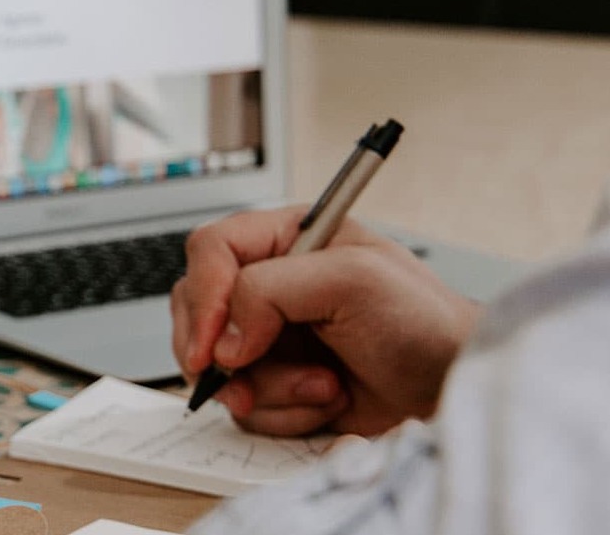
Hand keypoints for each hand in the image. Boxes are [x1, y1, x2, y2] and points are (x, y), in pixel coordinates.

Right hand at [170, 206, 479, 436]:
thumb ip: (272, 290)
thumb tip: (225, 338)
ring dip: (267, 388)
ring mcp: (269, 337)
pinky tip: (326, 401)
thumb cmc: (423, 322)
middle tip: (240, 377)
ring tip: (323, 386)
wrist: (454, 390)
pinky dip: (283, 413)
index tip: (215, 343)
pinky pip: (246, 404)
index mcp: (285, 238)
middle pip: (197, 308)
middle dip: (220, 351)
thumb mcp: (353, 279)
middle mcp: (269, 284)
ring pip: (217, 364)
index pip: (212, 250)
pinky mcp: (277, 383)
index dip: (205, 294)